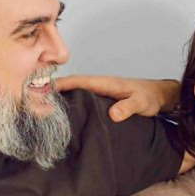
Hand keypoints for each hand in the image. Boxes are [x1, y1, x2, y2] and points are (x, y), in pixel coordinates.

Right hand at [51, 75, 176, 121]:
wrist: (159, 96)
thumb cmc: (150, 97)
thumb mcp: (141, 103)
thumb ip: (128, 108)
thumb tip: (113, 115)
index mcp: (105, 83)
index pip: (79, 81)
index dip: (62, 84)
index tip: (44, 89)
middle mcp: (100, 85)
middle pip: (72, 85)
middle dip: (55, 90)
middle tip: (35, 100)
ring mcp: (100, 92)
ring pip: (76, 93)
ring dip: (61, 97)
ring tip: (43, 108)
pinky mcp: (102, 100)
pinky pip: (82, 99)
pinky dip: (71, 102)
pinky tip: (64, 113)